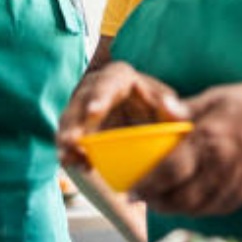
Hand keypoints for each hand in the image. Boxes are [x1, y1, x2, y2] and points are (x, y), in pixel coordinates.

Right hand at [57, 61, 187, 167]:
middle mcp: (95, 87)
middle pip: (80, 102)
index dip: (100, 96)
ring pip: (68, 121)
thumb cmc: (159, 112)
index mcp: (119, 76)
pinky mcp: (76, 126)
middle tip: (72, 142)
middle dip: (74, 123)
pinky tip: (75, 165)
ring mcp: (82, 106)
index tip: (94, 112)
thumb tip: (169, 106)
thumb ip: (174, 110)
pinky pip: (68, 138)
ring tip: (68, 159)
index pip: (107, 83)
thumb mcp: (169, 110)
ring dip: (67, 140)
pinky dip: (70, 152)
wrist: (147, 126)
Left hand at [133, 82, 241, 215]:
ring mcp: (230, 186)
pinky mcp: (239, 197)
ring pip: (190, 209)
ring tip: (155, 197)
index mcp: (210, 140)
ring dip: (169, 207)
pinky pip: (207, 210)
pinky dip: (189, 208)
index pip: (170, 170)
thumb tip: (161, 107)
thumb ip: (187, 108)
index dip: (146, 183)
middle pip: (176, 198)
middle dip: (153, 200)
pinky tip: (181, 198)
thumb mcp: (219, 96)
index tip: (130, 186)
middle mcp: (218, 169)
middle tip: (138, 193)